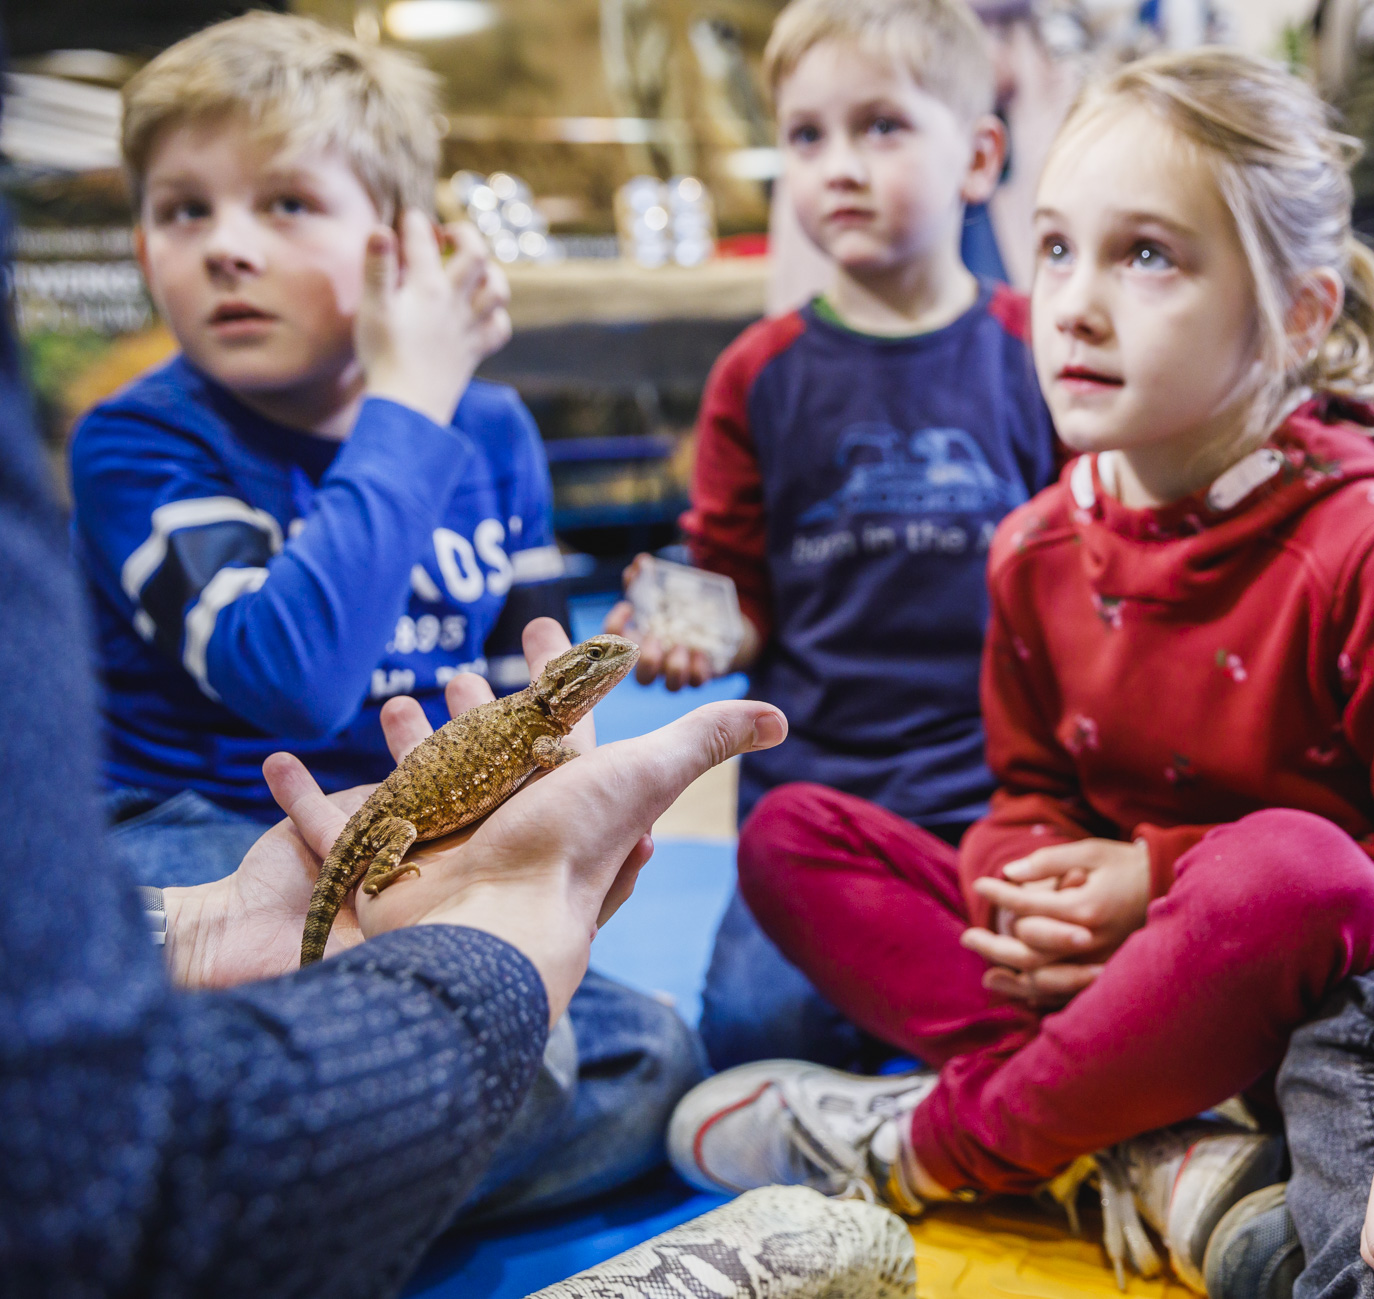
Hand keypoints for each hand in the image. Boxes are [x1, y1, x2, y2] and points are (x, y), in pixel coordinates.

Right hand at [165, 618, 786, 1020]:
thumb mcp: (645, 774)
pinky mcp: (380, 871)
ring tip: (394, 703)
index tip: (541, 628)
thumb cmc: (570, 851)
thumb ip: (705, 740)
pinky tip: (276, 762)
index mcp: (562, 795)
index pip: (564, 721)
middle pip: (491, 753)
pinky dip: (300, 797)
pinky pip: (334, 829)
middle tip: (464, 672)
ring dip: (407, 745)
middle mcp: (503, 822)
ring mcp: (440, 847)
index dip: (556, 674)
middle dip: (480, 710)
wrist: (492, 934)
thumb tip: (780, 714)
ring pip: (419, 782)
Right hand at [357, 210, 511, 425]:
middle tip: (447, 235)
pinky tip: (483, 312)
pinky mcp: (476, 351)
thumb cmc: (383, 356)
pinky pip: (500, 327)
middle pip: (476, 255)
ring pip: (498, 289)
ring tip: (474, 269)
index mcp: (426, 288)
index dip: (415, 223)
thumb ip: (377, 268)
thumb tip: (380, 229)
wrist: (408, 406)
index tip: (407, 218)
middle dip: (464, 235)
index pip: (423, 240)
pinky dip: (497, 315)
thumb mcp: (372, 308)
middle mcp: (455, 303)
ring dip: (490, 272)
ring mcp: (470, 327)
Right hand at [602, 552, 758, 690]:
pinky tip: (701, 652)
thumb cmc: (676, 611)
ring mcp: (677, 673)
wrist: (717, 628)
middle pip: (642, 678)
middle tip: (654, 639)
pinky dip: (699, 669)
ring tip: (682, 646)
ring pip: (671, 686)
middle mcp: (654, 662)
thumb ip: (646, 579)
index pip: (612, 644)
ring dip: (675, 668)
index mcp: (636, 643)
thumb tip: (640, 562)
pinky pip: (697, 682)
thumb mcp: (660, 593)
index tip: (627, 607)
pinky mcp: (700, 676)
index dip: (613, 628)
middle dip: (647, 662)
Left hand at [961, 838, 1150, 1006]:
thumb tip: (1009, 873)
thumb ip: (1048, 862)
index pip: (1029, 906)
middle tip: (967, 937)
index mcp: (1085, 908)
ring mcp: (1098, 962)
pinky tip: (1018, 990)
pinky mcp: (1105, 973)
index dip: (1001, 894)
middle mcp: (1090, 941)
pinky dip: (1038, 994)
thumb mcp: (1090, 851)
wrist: (1169, 885)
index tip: (980, 885)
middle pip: (1029, 951)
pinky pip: (1066, 993)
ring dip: (1012, 977)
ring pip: (1044, 979)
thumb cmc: (1126, 864)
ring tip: (986, 973)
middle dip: (993, 945)